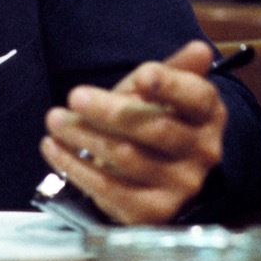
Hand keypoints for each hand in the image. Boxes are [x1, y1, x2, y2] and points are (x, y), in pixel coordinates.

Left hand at [40, 40, 225, 224]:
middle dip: (111, 111)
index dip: (171, 86)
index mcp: (208, 114)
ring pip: (127, 158)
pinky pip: (109, 190)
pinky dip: (75, 167)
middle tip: (74, 95)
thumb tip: (199, 48)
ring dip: (85, 136)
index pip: (197, 97)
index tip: (142, 75)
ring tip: (55, 119)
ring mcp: (181, 186)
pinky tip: (52, 147)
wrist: (156, 173)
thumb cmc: (153, 117)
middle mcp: (203, 152)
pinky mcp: (153, 212)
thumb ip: (175, 69)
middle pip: (156, 128)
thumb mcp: (161, 89)